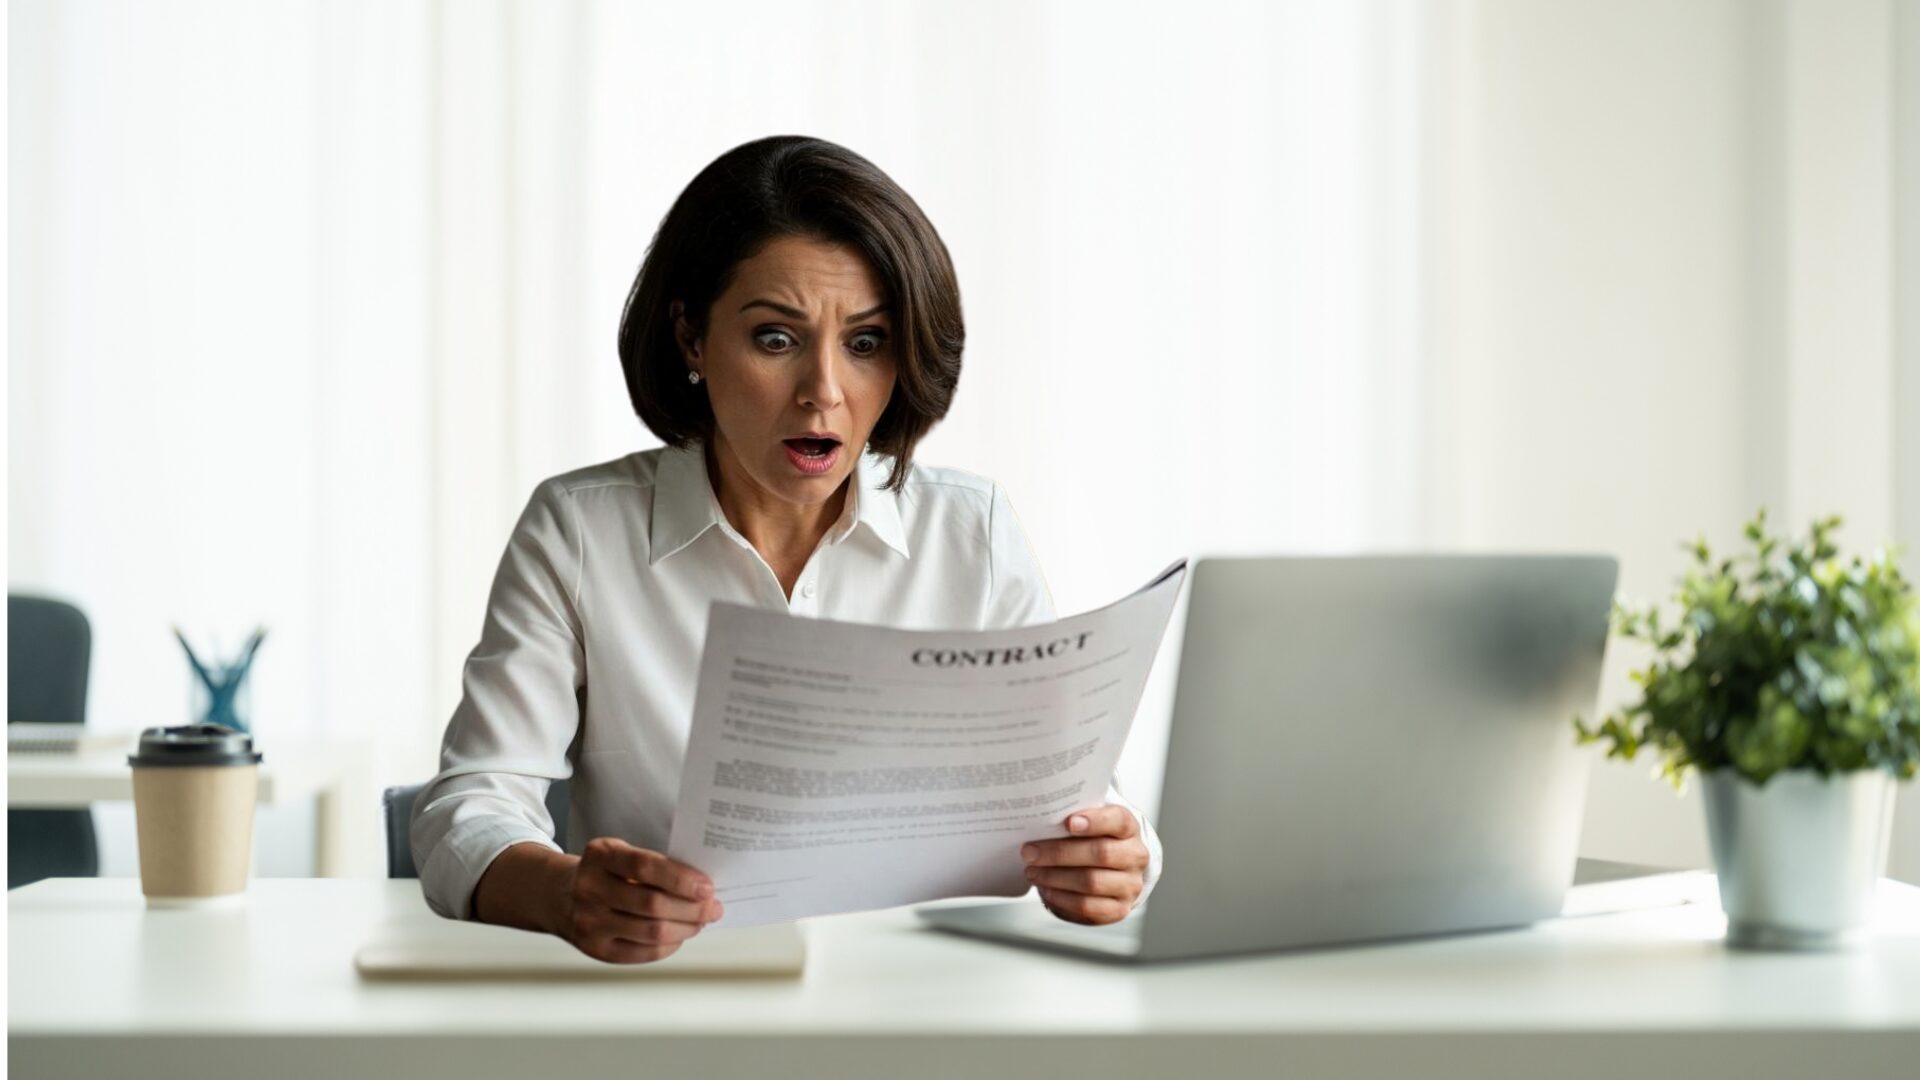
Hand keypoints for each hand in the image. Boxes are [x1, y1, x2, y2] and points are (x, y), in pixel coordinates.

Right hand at [558, 837, 723, 963]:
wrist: (560, 896)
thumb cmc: (605, 872)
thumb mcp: (620, 854)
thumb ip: (654, 865)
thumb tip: (702, 887)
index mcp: (600, 855)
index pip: (645, 868)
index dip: (681, 879)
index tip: (707, 886)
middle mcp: (589, 889)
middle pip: (652, 905)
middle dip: (692, 909)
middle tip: (714, 908)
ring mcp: (589, 922)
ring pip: (651, 933)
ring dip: (686, 929)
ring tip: (701, 922)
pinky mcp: (595, 949)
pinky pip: (643, 953)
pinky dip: (669, 945)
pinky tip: (679, 936)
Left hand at [1020, 804, 1148, 924]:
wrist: (1110, 871)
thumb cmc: (1092, 841)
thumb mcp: (1087, 824)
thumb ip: (1071, 820)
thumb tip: (1039, 821)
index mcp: (1129, 829)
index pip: (1119, 821)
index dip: (1095, 821)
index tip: (1069, 822)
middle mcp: (1135, 856)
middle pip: (1100, 853)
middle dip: (1059, 853)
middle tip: (1030, 852)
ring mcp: (1130, 885)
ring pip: (1091, 882)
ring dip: (1055, 877)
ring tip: (1033, 872)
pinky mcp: (1119, 909)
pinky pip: (1087, 906)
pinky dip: (1061, 898)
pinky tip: (1046, 889)